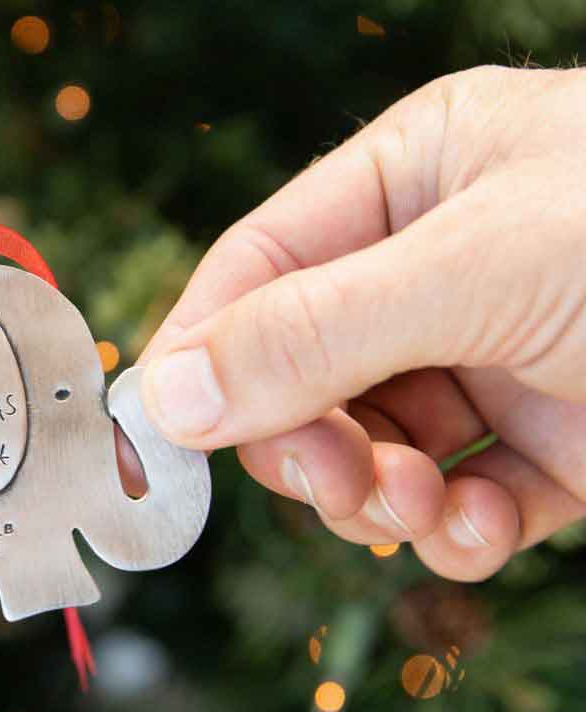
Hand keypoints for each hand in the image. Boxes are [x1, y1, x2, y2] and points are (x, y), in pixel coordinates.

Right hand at [140, 65, 585, 579]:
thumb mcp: (484, 266)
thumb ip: (316, 329)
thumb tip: (166, 392)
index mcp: (412, 178)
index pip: (257, 269)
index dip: (204, 350)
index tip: (164, 438)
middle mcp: (438, 266)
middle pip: (301, 372)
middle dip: (312, 443)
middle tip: (344, 486)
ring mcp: (492, 356)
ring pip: (370, 447)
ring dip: (381, 498)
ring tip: (427, 514)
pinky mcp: (550, 443)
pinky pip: (455, 496)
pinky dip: (455, 532)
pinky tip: (487, 533)